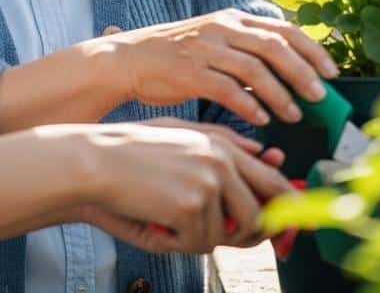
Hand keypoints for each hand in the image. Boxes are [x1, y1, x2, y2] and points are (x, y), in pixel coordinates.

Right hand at [106, 9, 338, 126]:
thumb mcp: (214, 43)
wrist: (129, 59)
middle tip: (321, 96)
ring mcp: (205, 49)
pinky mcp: (190, 72)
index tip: (332, 72)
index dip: (311, 50)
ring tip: (294, 115)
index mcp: (231, 19)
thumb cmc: (176, 57)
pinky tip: (261, 120)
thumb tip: (285, 76)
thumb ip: (246, 54)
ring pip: (255, 69)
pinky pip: (228, 90)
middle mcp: (221, 28)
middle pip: (274, 46)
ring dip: (280, 94)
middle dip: (303, 72)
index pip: (282, 29)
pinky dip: (249, 106)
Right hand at [140, 118, 287, 248]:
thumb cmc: (134, 152)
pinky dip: (178, 243)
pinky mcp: (192, 205)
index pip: (272, 180)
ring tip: (174, 223)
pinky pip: (200, 244)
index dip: (284, 210)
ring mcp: (209, 182)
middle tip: (227, 238)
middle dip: (253, 235)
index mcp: (223, 144)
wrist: (95, 161)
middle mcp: (222, 161)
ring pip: (231, 234)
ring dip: (204, 239)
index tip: (284, 230)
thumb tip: (270, 154)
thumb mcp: (182, 136)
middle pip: (264, 212)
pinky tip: (157, 224)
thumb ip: (227, 143)